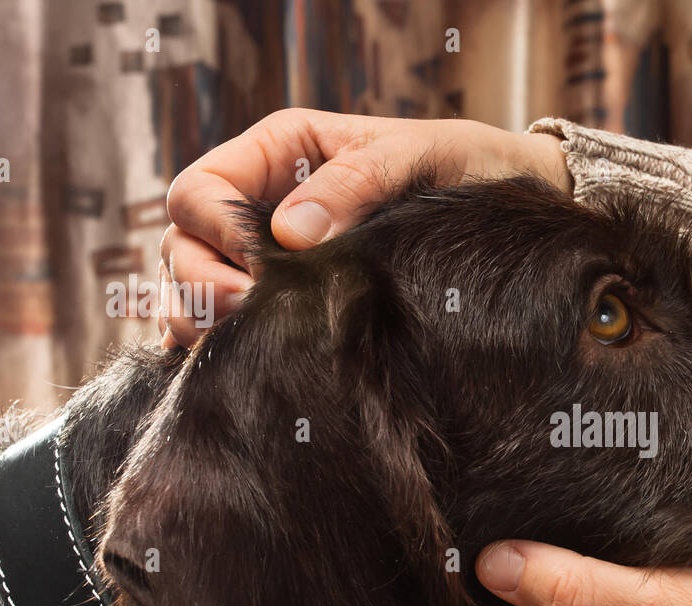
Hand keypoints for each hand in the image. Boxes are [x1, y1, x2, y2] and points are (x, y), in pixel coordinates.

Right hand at [159, 109, 571, 347]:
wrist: (508, 202)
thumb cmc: (459, 167)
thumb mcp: (411, 158)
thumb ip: (351, 186)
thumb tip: (288, 236)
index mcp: (276, 154)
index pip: (196, 192)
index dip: (211, 232)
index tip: (259, 268)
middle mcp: (260, 206)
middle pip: (183, 249)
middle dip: (203, 286)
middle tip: (255, 317)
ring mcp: (269, 259)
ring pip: (194, 293)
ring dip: (206, 323)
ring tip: (251, 346)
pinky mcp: (291, 304)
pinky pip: (233, 327)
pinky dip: (229, 348)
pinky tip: (255, 365)